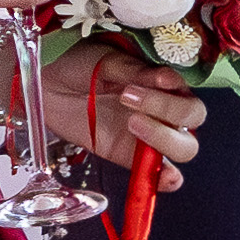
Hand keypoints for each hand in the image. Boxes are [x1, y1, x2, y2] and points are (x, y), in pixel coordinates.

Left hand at [55, 39, 210, 184]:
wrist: (47, 83)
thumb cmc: (79, 66)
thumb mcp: (106, 61)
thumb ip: (135, 72)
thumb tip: (167, 79)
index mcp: (163, 84)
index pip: (186, 93)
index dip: (172, 95)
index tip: (149, 83)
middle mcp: (163, 110)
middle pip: (192, 121)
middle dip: (170, 112)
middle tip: (130, 103)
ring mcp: (147, 135)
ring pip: (183, 147)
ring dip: (164, 139)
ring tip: (131, 123)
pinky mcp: (127, 156)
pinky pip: (156, 173)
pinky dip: (166, 179)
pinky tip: (165, 176)